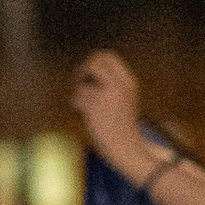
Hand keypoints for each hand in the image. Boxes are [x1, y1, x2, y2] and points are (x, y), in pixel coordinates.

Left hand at [68, 50, 154, 182]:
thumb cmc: (122, 126)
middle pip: (94, 60)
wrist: (127, 148)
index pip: (108, 56)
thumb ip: (109, 84)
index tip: (88, 73)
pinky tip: (82, 112)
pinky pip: (77, 96)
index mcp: (128, 81)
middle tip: (80, 83)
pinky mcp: (95, 105)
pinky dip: (76, 103)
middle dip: (83, 69)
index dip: (93, 61)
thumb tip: (85, 70)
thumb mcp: (123, 99)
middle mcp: (120, 84)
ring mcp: (107, 94)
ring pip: (83, 81)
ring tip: (83, 104)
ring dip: (78, 91)